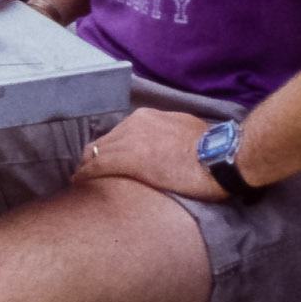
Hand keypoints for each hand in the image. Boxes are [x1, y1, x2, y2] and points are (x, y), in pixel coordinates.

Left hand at [71, 110, 222, 200]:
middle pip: (103, 141)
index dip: (108, 148)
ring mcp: (130, 140)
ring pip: (96, 152)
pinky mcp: (128, 159)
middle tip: (86, 174)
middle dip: (93, 157)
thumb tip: (168, 145)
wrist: (221, 158)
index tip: (105, 161)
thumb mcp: (186, 130)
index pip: (118, 133)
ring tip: (81, 181)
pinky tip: (79, 184)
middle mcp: (134, 124)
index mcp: (148, 117)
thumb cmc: (211, 149)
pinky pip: (98, 166)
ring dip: (87, 167)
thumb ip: (169, 133)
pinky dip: (86, 175)